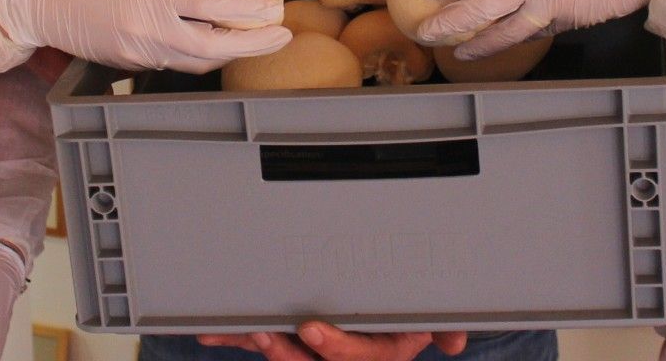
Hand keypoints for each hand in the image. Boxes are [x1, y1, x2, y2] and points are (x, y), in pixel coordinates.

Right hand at [0, 0, 290, 73]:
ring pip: (197, 62)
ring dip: (230, 54)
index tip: (276, 7)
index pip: (214, 9)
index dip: (250, 11)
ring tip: (258, 41)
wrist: (31, 1)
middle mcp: (148, 31)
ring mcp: (138, 52)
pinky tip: (218, 46)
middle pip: (215, 48)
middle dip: (254, 44)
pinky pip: (175, 64)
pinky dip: (202, 58)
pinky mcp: (128, 64)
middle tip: (283, 34)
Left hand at [197, 323, 466, 359]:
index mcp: (380, 353)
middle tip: (266, 336)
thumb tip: (454, 341)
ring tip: (245, 334)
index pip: (359, 357)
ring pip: (289, 357)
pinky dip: (237, 339)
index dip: (335, 348)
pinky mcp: (293, 344)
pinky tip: (211, 336)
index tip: (312, 330)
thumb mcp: (431, 315)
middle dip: (288, 354)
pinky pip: (265, 343)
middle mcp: (347, 356)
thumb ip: (440, 325)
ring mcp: (318, 353)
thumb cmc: (410, 309)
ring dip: (263, 348)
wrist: (398, 311)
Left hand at [415, 0, 665, 59]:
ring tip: (457, 54)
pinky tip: (503, 44)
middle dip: (447, 24)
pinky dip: (515, 41)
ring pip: (503, 35)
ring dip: (476, 46)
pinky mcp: (569, 23)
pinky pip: (534, 34)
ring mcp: (550, 9)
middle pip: (478, 11)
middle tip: (424, 31)